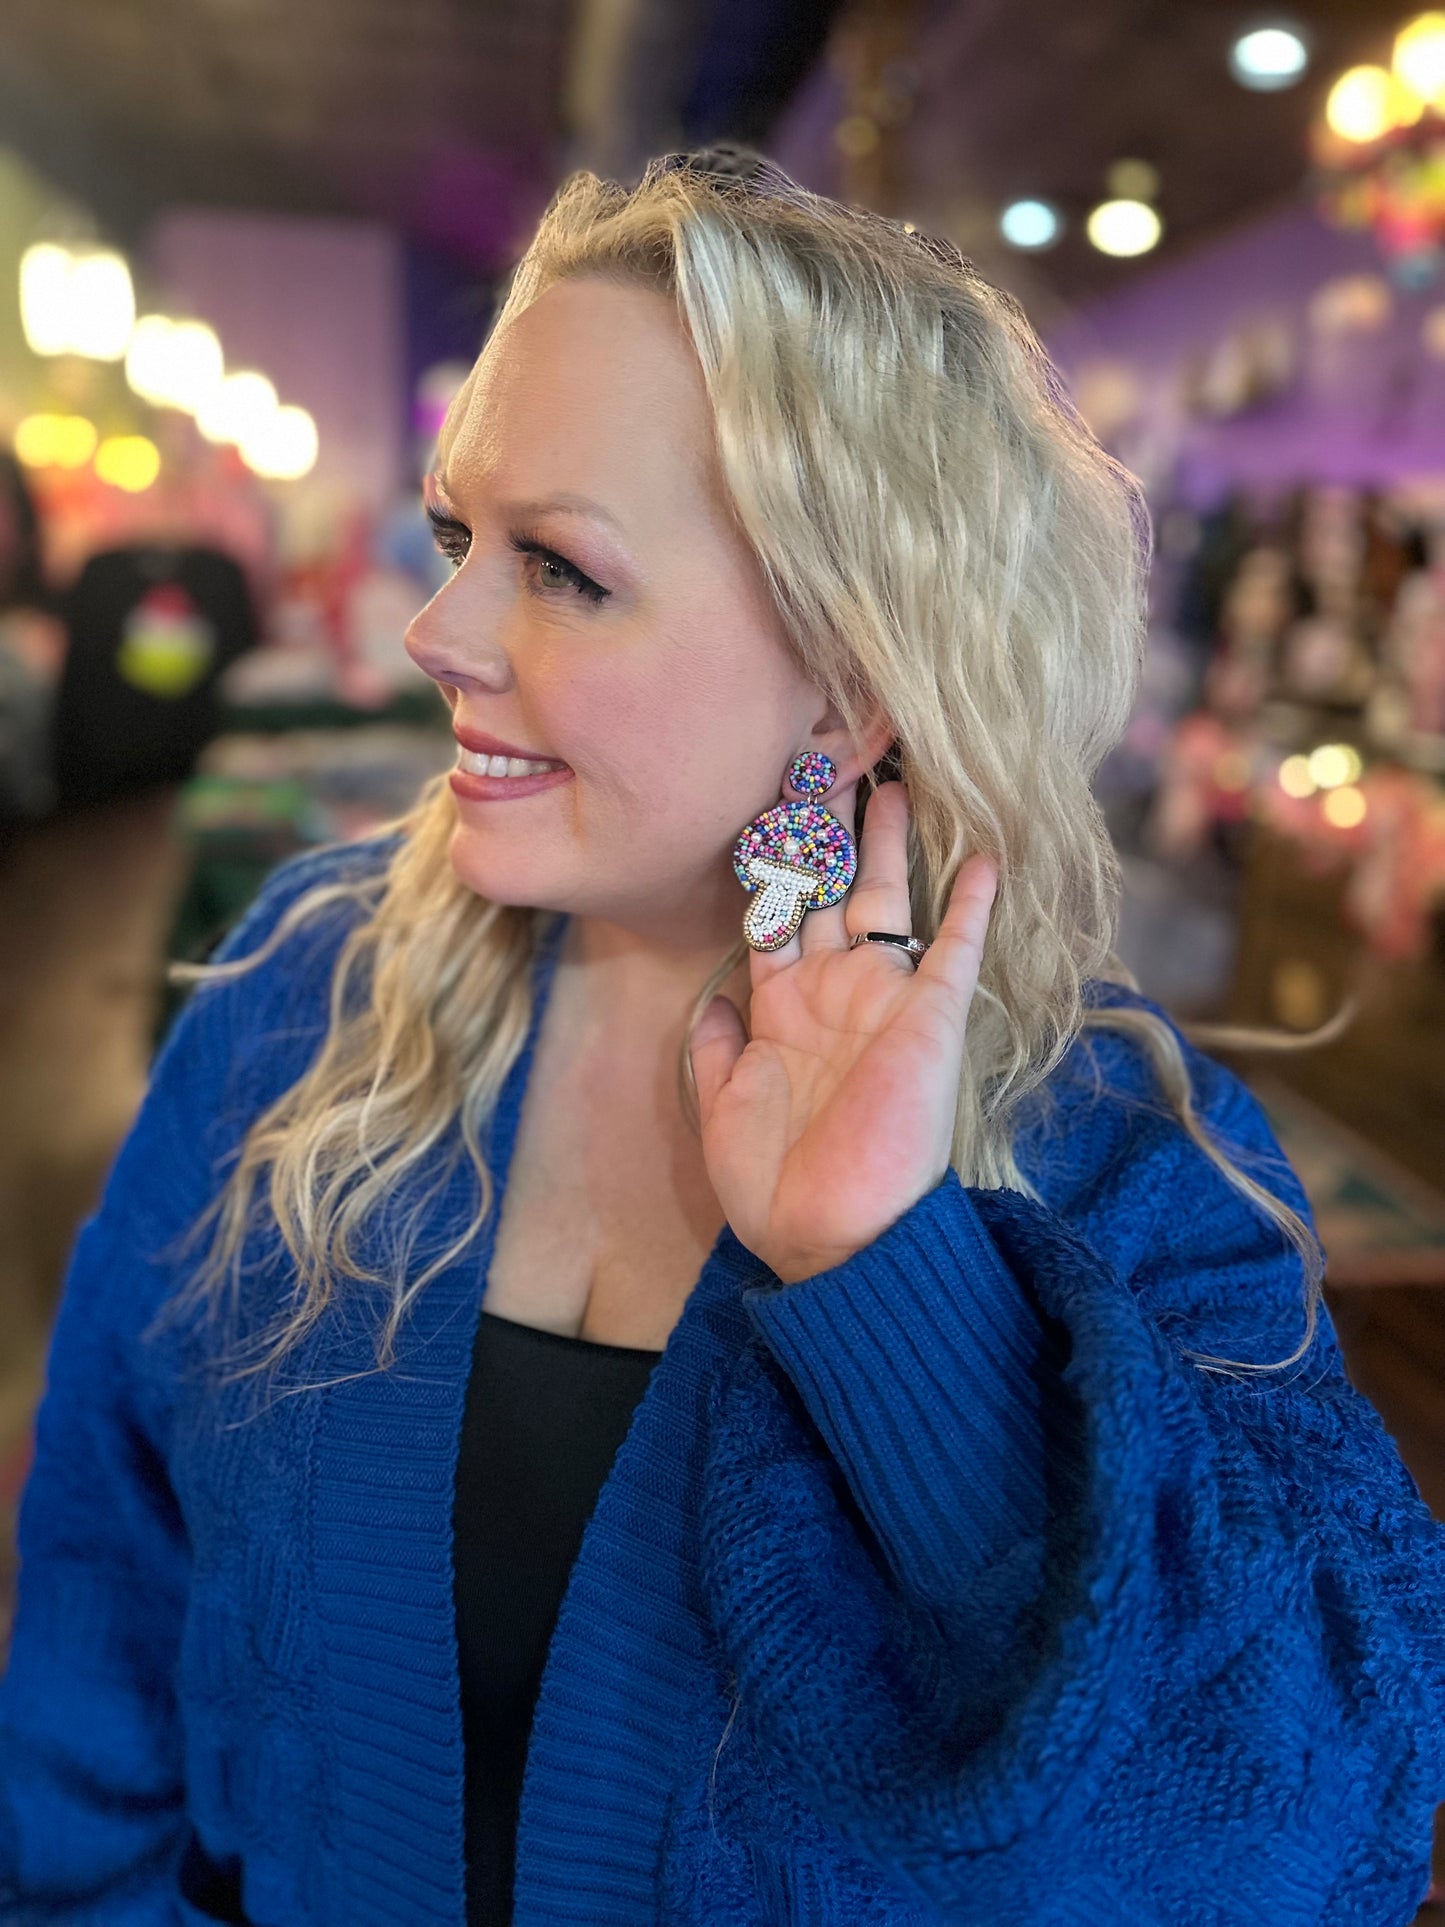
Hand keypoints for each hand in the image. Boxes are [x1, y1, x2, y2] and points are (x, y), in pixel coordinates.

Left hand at [690, 777, 998, 1283]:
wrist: (835, 1235)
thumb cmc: (774, 1182)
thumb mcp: (722, 1108)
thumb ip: (716, 1046)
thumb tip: (711, 1000)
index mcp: (782, 1008)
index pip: (776, 916)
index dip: (770, 865)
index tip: (762, 806)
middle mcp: (833, 991)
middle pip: (829, 890)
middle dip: (826, 829)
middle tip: (824, 762)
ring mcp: (883, 999)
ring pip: (885, 900)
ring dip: (887, 842)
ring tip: (890, 778)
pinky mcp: (932, 1017)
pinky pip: (955, 949)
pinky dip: (970, 903)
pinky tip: (984, 854)